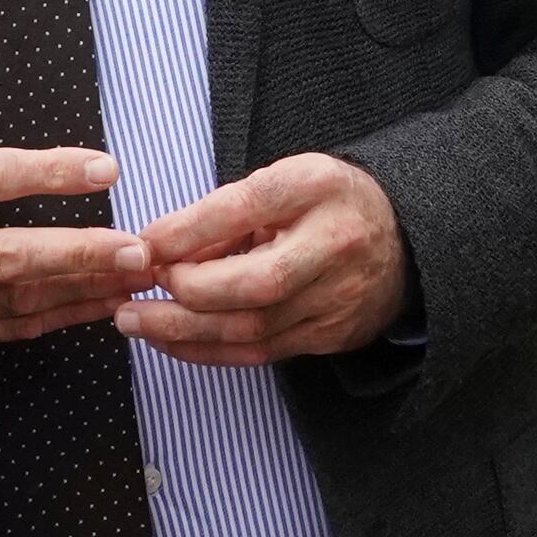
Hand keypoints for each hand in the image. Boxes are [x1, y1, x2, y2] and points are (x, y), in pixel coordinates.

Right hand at [0, 30, 142, 374]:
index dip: (47, 173)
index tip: (103, 168)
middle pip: (6, 254)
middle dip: (78, 252)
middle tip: (138, 247)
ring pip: (17, 299)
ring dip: (83, 289)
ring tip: (139, 277)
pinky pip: (12, 330)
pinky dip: (62, 318)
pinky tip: (103, 304)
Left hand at [119, 152, 409, 365]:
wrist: (403, 240)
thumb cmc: (324, 204)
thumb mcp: (282, 183)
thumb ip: (224, 213)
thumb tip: (158, 247)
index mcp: (317, 187)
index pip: (246, 206)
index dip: (188, 232)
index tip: (143, 247)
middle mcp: (335, 243)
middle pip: (256, 282)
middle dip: (187, 295)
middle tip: (133, 299)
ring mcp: (339, 296)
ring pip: (255, 327)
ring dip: (186, 332)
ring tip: (137, 324)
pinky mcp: (333, 335)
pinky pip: (264, 352)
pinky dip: (211, 351)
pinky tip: (174, 343)